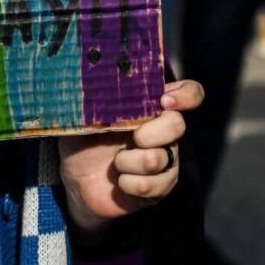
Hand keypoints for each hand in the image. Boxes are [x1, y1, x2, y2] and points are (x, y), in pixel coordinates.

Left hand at [58, 80, 202, 230]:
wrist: (75, 180)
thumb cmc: (82, 139)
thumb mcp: (85, 114)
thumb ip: (98, 95)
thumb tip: (99, 77)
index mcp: (150, 106)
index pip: (189, 93)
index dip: (186, 95)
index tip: (164, 101)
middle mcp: (164, 131)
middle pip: (178, 125)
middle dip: (150, 132)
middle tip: (131, 138)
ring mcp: (166, 160)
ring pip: (161, 158)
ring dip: (128, 162)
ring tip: (115, 163)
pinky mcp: (161, 187)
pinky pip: (156, 185)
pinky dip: (130, 183)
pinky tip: (120, 182)